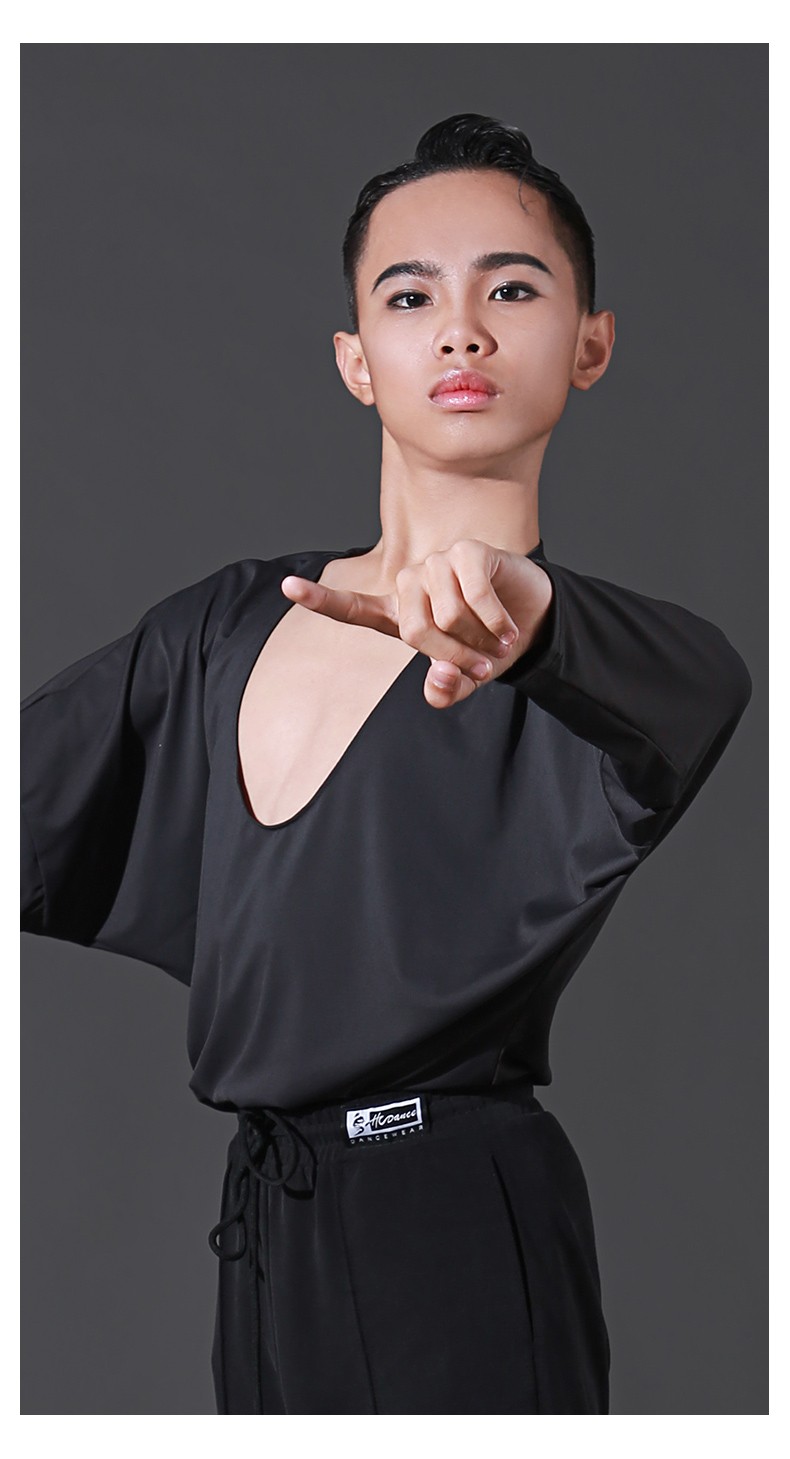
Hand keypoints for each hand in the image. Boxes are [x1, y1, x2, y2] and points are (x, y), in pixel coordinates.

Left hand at [281, 539, 553, 708]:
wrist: (531, 623)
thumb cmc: (486, 648)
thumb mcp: (464, 679)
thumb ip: (446, 688)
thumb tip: (439, 679)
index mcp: (398, 616)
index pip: (352, 608)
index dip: (320, 599)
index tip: (288, 586)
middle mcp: (410, 584)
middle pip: (413, 630)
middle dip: (451, 656)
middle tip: (480, 667)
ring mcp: (437, 564)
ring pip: (445, 613)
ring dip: (478, 639)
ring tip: (496, 643)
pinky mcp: (467, 552)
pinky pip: (473, 593)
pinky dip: (494, 620)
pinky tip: (507, 629)